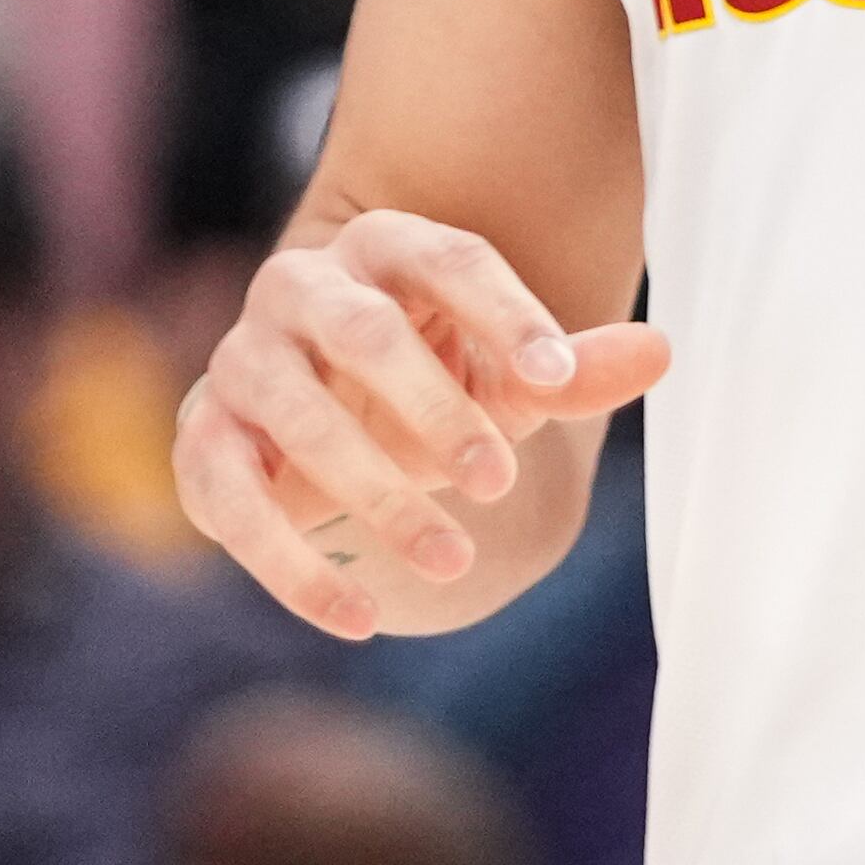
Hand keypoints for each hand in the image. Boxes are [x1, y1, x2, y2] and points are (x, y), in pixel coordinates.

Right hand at [177, 211, 666, 636]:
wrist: (317, 418)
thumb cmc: (429, 383)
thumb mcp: (504, 376)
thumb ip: (570, 370)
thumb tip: (661, 352)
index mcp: (383, 246)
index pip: (451, 261)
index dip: (507, 318)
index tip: (560, 381)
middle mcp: (300, 286)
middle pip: (364, 332)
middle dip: (434, 408)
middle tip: (499, 480)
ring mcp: (242, 360)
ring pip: (301, 418)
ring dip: (377, 493)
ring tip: (455, 558)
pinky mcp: (203, 440)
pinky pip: (235, 502)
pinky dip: (293, 566)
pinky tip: (360, 619)